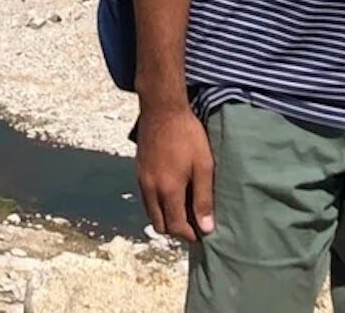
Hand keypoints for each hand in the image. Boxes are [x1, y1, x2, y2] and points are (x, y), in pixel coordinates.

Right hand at [135, 106, 214, 242]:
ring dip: (165, 217)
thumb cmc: (187, 136)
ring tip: (183, 210)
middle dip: (175, 230)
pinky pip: (146, 198)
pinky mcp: (138, 171)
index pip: (176, 226)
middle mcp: (150, 190)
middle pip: (159, 224)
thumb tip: (206, 227)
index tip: (201, 234)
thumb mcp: (203, 166)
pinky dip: (157, 204)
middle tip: (192, 224)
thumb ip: (203, 199)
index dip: (189, 234)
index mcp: (168, 191)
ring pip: (151, 212)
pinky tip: (171, 193)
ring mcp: (142, 180)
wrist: (161, 110)